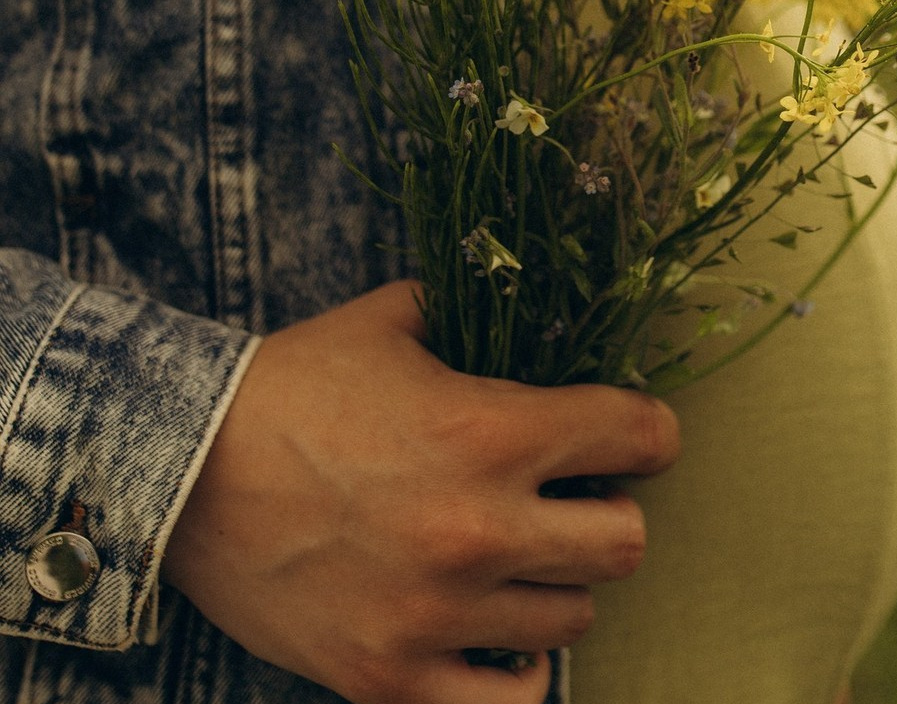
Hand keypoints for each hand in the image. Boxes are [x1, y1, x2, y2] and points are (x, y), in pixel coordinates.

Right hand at [161, 281, 679, 703]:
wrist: (180, 467)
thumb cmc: (294, 383)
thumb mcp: (394, 320)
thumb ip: (474, 309)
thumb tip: (530, 297)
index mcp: (490, 431)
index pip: (639, 436)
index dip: (650, 429)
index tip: (638, 433)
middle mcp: (478, 528)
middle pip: (627, 542)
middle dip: (614, 511)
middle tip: (577, 496)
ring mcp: (435, 614)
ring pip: (574, 618)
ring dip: (558, 581)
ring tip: (521, 554)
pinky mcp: (388, 678)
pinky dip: (515, 669)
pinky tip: (496, 630)